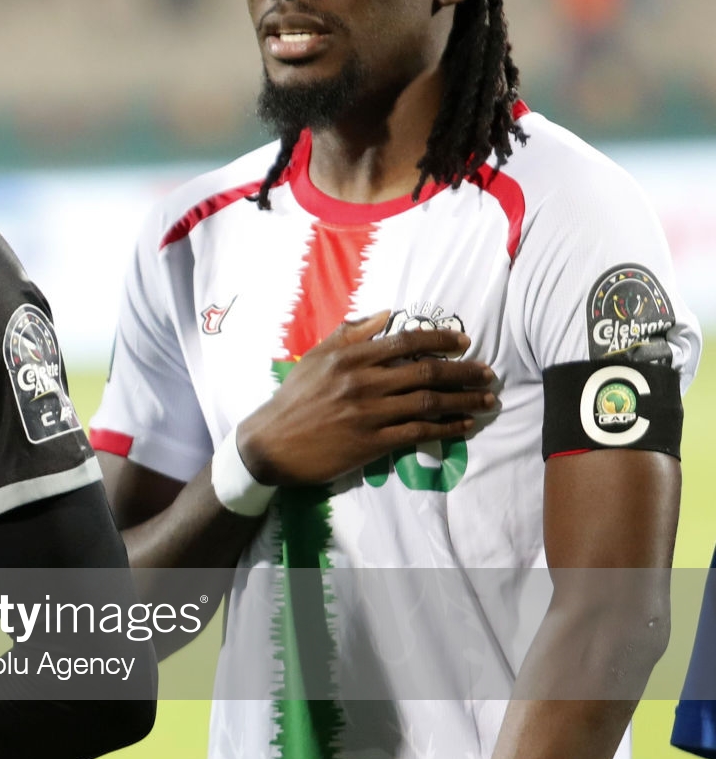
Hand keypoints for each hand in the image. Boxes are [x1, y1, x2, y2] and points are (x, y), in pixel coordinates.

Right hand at [238, 311, 497, 486]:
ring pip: (429, 401)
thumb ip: (349, 334)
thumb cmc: (293, 399)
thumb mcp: (315, 358)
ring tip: (487, 400)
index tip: (464, 342)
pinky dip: (446, 428)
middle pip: (426, 371)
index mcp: (349, 358)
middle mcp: (362, 382)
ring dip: (464, 400)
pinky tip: (463, 425)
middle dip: (464, 371)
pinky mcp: (371, 443)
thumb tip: (385, 314)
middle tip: (488, 373)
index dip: (440, 339)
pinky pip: (418, 432)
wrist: (270, 444)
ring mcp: (369, 413)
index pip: (405, 341)